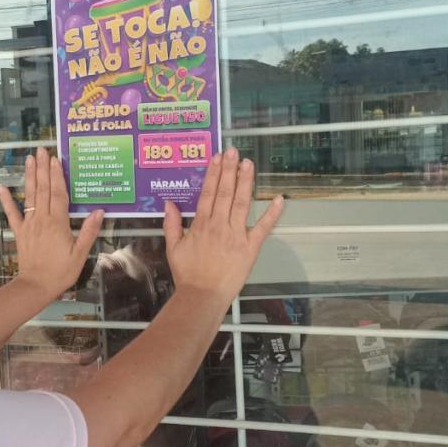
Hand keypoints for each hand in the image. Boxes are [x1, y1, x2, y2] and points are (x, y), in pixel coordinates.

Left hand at [0, 147, 104, 303]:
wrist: (36, 286)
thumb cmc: (61, 272)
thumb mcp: (80, 254)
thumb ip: (89, 231)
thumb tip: (99, 211)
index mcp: (58, 223)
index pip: (58, 193)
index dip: (57, 175)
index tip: (55, 158)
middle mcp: (42, 219)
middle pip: (43, 189)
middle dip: (42, 168)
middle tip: (41, 150)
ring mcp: (29, 225)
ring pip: (29, 197)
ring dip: (29, 176)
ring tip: (29, 159)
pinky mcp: (19, 233)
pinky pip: (12, 214)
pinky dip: (7, 200)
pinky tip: (2, 187)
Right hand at [162, 148, 283, 305]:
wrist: (202, 296)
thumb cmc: (188, 274)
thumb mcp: (173, 248)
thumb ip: (172, 224)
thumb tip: (169, 203)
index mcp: (201, 224)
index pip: (208, 192)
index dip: (214, 173)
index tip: (218, 157)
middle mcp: (219, 225)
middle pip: (225, 192)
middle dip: (230, 169)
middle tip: (234, 151)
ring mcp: (236, 235)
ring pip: (242, 203)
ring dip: (246, 182)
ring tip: (248, 164)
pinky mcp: (250, 248)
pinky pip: (263, 228)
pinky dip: (272, 214)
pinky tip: (279, 199)